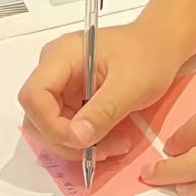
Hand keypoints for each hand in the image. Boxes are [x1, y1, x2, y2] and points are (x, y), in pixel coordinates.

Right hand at [18, 24, 180, 160]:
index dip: (50, 125)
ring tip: (114, 146)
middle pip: (37, 116)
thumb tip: (77, 138)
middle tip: (104, 150)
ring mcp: (61, 83)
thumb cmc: (149, 56)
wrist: (161, 45)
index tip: (82, 141)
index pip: (34, 96)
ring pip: (50, 127)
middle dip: (66, 140)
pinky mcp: (71, 97)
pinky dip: (85, 139)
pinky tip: (110, 140)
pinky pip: (66, 126)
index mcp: (63, 55)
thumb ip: (103, 110)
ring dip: (77, 145)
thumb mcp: (132, 85)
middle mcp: (54, 68)